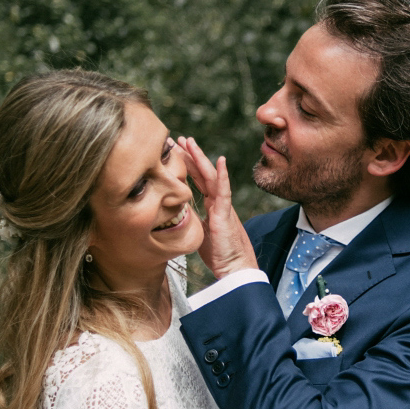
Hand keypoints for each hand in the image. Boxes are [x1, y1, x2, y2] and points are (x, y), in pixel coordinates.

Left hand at [177, 136, 257, 278]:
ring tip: (189, 142)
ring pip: (212, 176)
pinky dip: (223, 175)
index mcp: (212, 206)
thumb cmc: (219, 254)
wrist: (235, 268)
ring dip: (200, 158)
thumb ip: (191, 219)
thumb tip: (176, 210)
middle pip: (203, 173)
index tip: (174, 152)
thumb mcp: (198, 233)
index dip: (186, 165)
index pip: (197, 180)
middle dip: (190, 155)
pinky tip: (220, 161)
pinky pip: (224, 191)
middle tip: (177, 139)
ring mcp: (223, 206)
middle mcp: (218, 202)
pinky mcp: (226, 214)